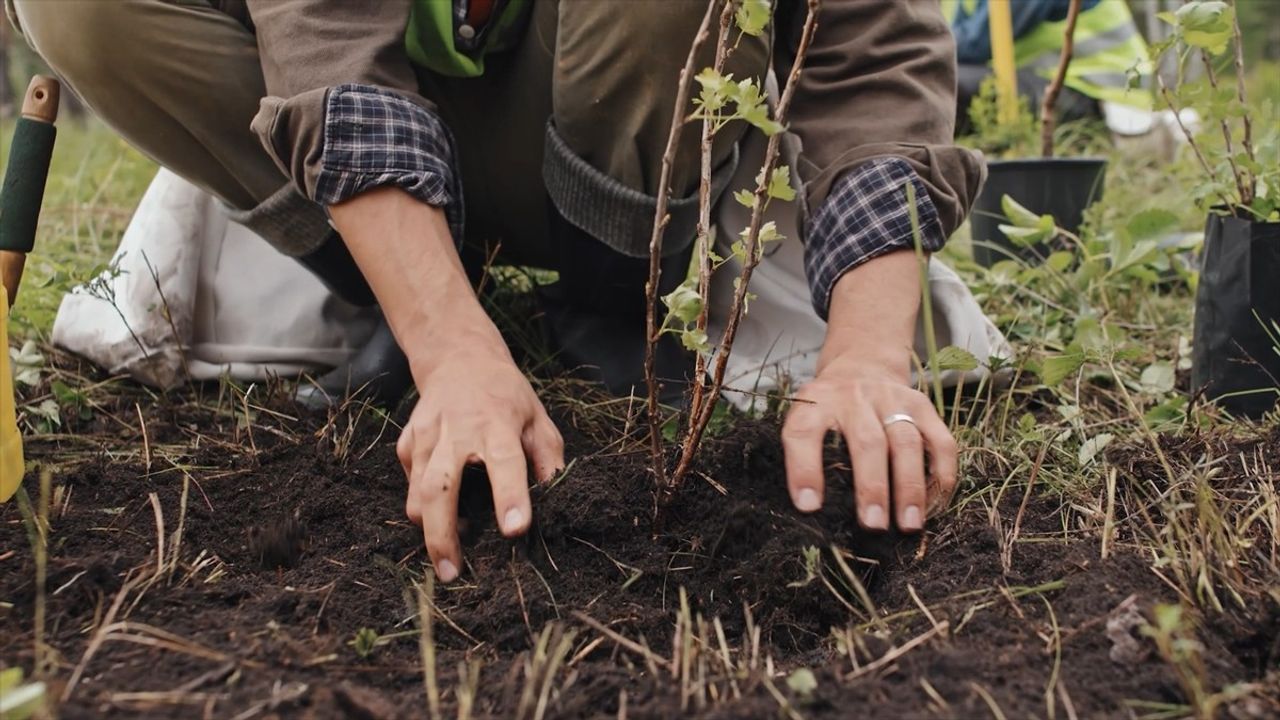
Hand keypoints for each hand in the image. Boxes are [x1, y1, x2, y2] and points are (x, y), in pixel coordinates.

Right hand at [396, 342, 563, 581]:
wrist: (459, 358)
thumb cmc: (507, 395)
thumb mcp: (538, 419)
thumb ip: (547, 459)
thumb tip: (557, 500)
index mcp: (497, 424)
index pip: (505, 463)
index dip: (510, 498)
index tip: (515, 531)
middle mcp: (456, 431)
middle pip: (441, 488)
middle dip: (443, 535)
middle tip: (452, 573)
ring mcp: (426, 436)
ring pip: (418, 491)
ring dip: (429, 528)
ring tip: (447, 557)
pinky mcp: (407, 442)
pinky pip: (409, 482)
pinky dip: (420, 504)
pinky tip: (438, 511)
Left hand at [781, 354, 956, 531]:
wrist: (863, 366)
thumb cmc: (829, 409)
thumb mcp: (806, 419)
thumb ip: (806, 454)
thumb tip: (813, 510)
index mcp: (816, 403)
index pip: (804, 433)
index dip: (804, 470)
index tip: (809, 507)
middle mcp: (855, 397)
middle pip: (867, 441)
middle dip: (872, 487)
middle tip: (873, 524)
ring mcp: (893, 398)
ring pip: (906, 442)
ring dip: (909, 487)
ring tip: (909, 523)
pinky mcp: (923, 406)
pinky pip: (941, 442)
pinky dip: (941, 476)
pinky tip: (934, 505)